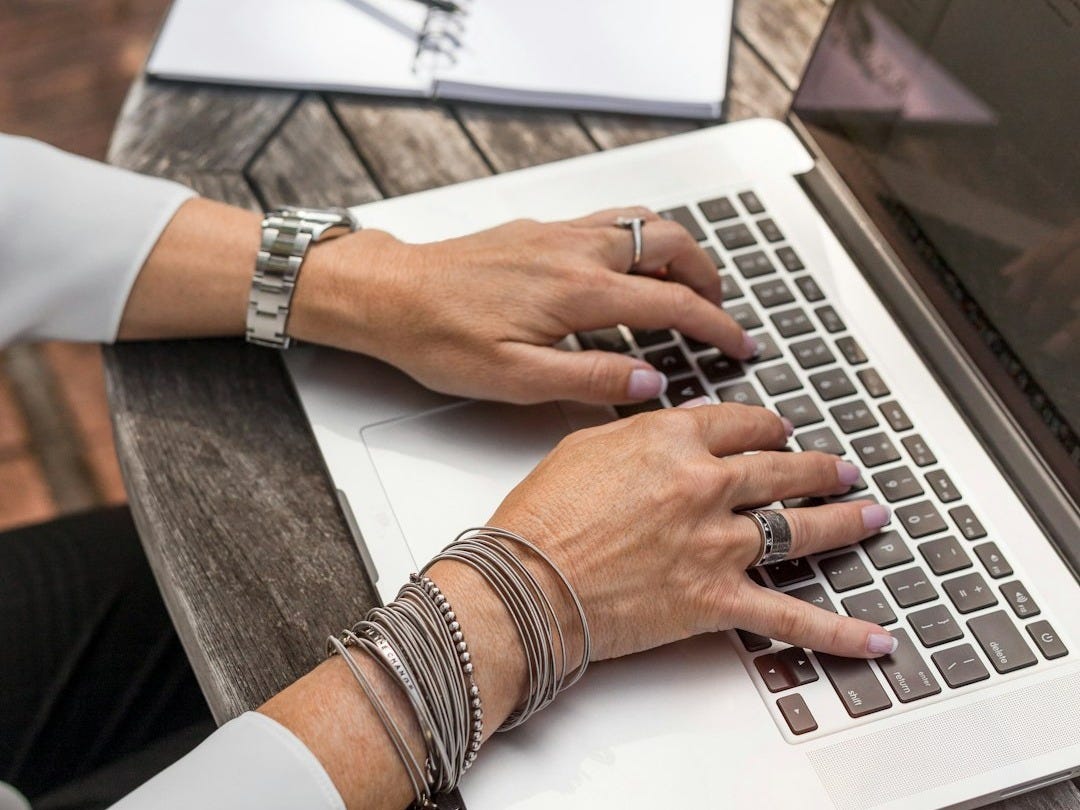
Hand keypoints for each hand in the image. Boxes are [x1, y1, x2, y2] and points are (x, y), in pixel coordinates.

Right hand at [260, 403, 895, 809]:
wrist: (525, 583)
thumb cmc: (542, 517)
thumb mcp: (586, 445)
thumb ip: (643, 434)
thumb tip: (677, 427)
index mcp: (673, 440)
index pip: (742, 422)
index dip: (766, 426)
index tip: (776, 431)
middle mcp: (706, 485)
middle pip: (782, 469)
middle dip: (818, 467)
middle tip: (838, 468)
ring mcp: (718, 543)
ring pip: (801, 527)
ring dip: (843, 520)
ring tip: (869, 515)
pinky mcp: (717, 599)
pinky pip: (791, 618)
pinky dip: (838, 632)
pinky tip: (872, 638)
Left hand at [289, 207, 755, 404]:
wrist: (388, 294)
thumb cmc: (438, 338)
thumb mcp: (515, 379)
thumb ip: (590, 380)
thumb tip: (650, 383)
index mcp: (577, 291)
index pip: (673, 302)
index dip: (716, 326)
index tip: (741, 345)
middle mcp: (575, 250)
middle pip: (671, 244)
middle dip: (709, 277)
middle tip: (721, 313)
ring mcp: (558, 232)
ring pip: (643, 222)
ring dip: (678, 251)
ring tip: (688, 285)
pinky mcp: (539, 228)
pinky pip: (610, 219)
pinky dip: (642, 237)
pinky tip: (631, 265)